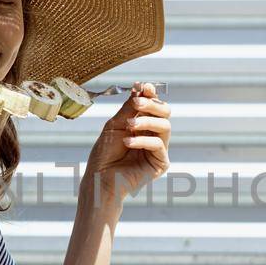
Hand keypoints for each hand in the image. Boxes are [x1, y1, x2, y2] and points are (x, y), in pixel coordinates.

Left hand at [81, 81, 170, 210]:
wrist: (100, 178)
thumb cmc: (105, 153)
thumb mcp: (115, 125)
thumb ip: (129, 109)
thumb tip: (141, 88)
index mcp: (143, 124)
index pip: (153, 105)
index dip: (151, 94)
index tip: (144, 87)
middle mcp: (153, 134)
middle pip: (165, 112)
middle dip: (152, 104)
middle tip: (137, 104)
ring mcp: (158, 148)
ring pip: (165, 125)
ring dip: (146, 121)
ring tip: (128, 126)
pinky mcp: (161, 162)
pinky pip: (158, 144)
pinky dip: (143, 140)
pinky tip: (128, 142)